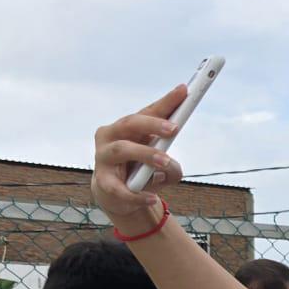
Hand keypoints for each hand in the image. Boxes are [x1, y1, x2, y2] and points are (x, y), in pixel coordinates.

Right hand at [92, 87, 187, 222]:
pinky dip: (137, 194)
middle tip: (174, 128)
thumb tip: (170, 167)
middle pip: (130, 123)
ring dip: (146, 154)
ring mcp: (104, 158)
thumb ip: (171, 166)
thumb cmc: (140, 170)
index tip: (184, 91)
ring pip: (123, 149)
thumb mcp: (161, 166)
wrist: (117, 195)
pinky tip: (152, 198)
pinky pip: (120, 187)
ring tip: (166, 162)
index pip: (148, 111)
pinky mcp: (103, 183)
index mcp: (127, 128)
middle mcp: (111, 137)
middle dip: (152, 124)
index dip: (166, 102)